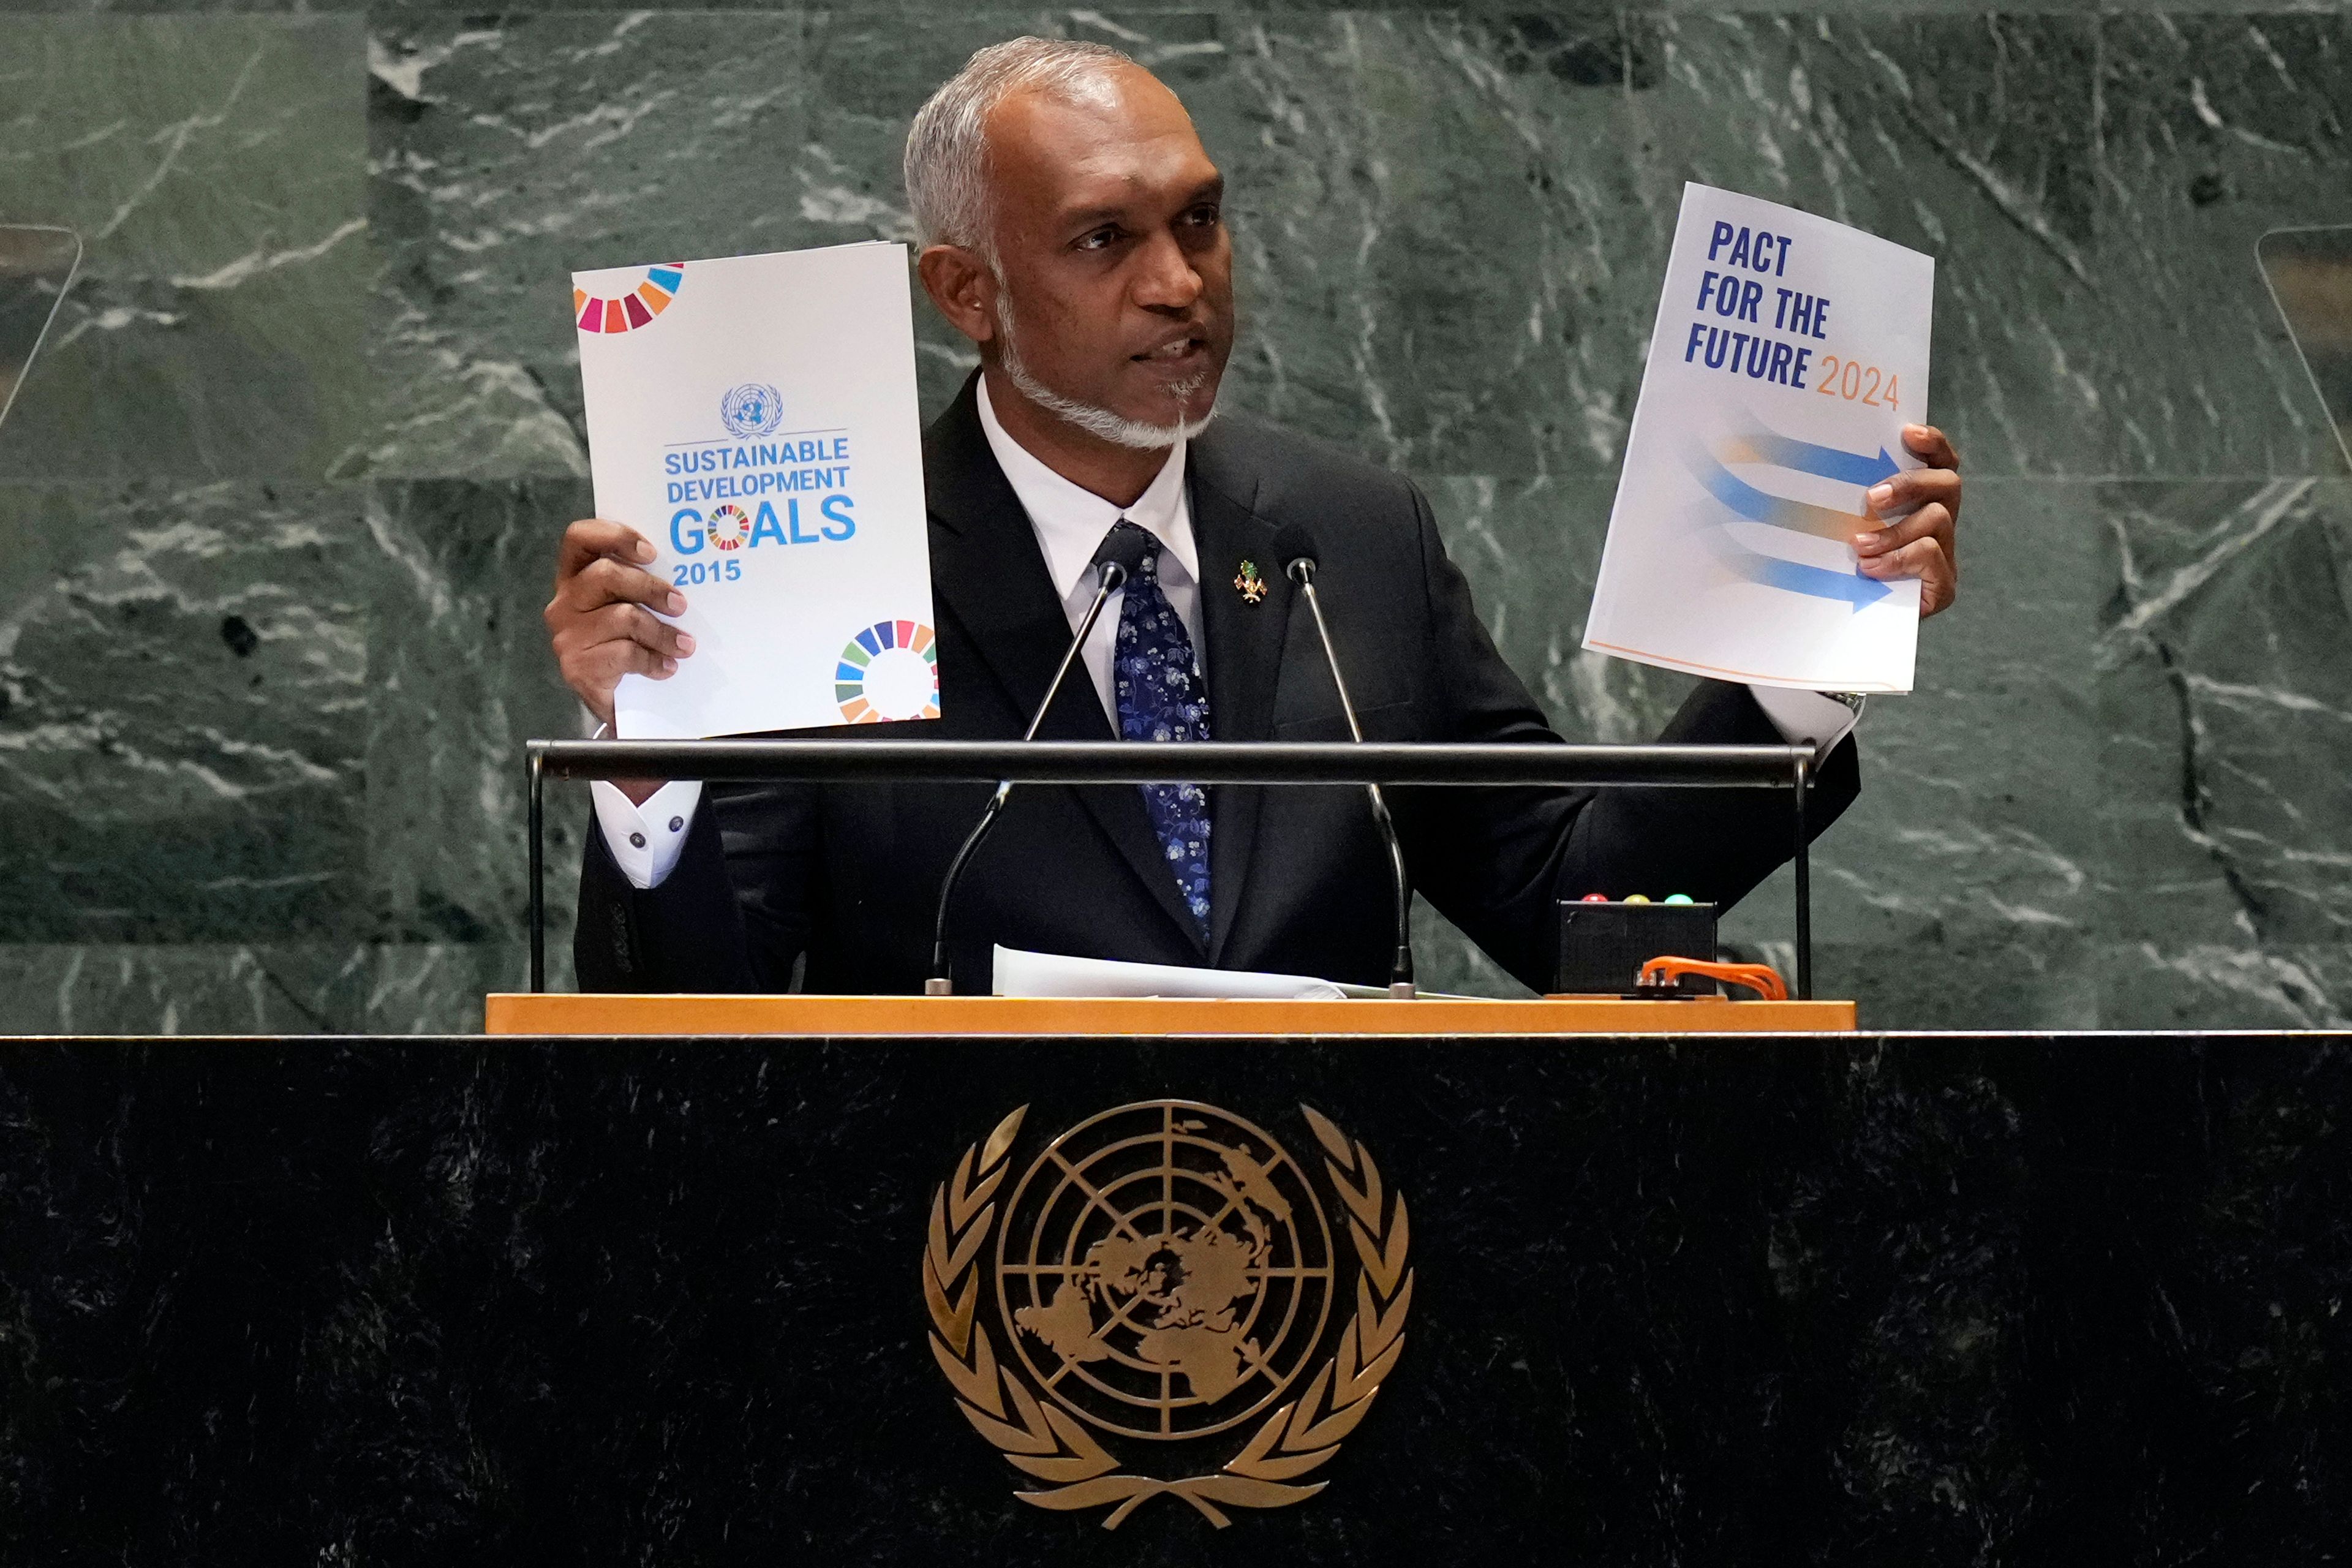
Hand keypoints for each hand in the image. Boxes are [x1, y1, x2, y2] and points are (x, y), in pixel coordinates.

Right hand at [544, 518, 692, 802]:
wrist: (614, 701)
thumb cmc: (627, 642)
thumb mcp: (630, 606)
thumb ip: (640, 584)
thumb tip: (686, 571)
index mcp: (575, 576)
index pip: (579, 537)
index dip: (614, 536)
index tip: (651, 552)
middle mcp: (564, 602)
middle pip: (605, 575)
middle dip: (650, 588)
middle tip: (680, 604)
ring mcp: (566, 635)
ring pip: (622, 617)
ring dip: (661, 632)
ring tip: (684, 645)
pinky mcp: (576, 667)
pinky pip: (624, 654)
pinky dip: (653, 661)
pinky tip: (667, 667)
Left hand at [1853, 423, 1960, 617]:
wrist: (1844, 631)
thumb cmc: (1837, 571)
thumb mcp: (1837, 529)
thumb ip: (1839, 502)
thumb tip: (1794, 462)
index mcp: (1921, 502)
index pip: (1940, 462)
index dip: (1933, 444)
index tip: (1908, 433)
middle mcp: (1940, 523)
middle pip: (1948, 484)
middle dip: (1910, 484)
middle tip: (1870, 497)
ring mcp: (1945, 554)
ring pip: (1938, 520)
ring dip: (1895, 530)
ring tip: (1859, 545)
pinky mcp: (1943, 586)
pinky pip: (1932, 558)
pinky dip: (1900, 559)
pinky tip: (1871, 569)